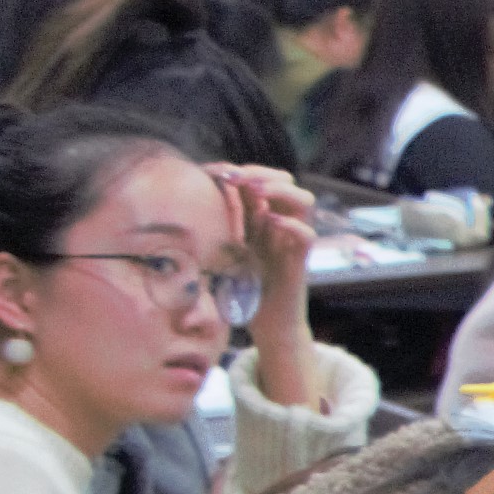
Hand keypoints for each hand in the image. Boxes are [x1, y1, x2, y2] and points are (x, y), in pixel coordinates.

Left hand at [217, 163, 327, 404]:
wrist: (266, 324)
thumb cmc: (242, 289)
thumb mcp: (224, 251)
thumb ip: (218, 228)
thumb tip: (186, 205)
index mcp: (263, 218)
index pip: (261, 179)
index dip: (240, 170)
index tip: (213, 171)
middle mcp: (282, 224)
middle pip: (286, 181)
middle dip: (260, 173)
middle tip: (236, 177)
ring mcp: (293, 241)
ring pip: (305, 201)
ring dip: (280, 190)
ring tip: (257, 191)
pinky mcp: (300, 262)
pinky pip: (307, 235)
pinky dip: (292, 226)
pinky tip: (270, 223)